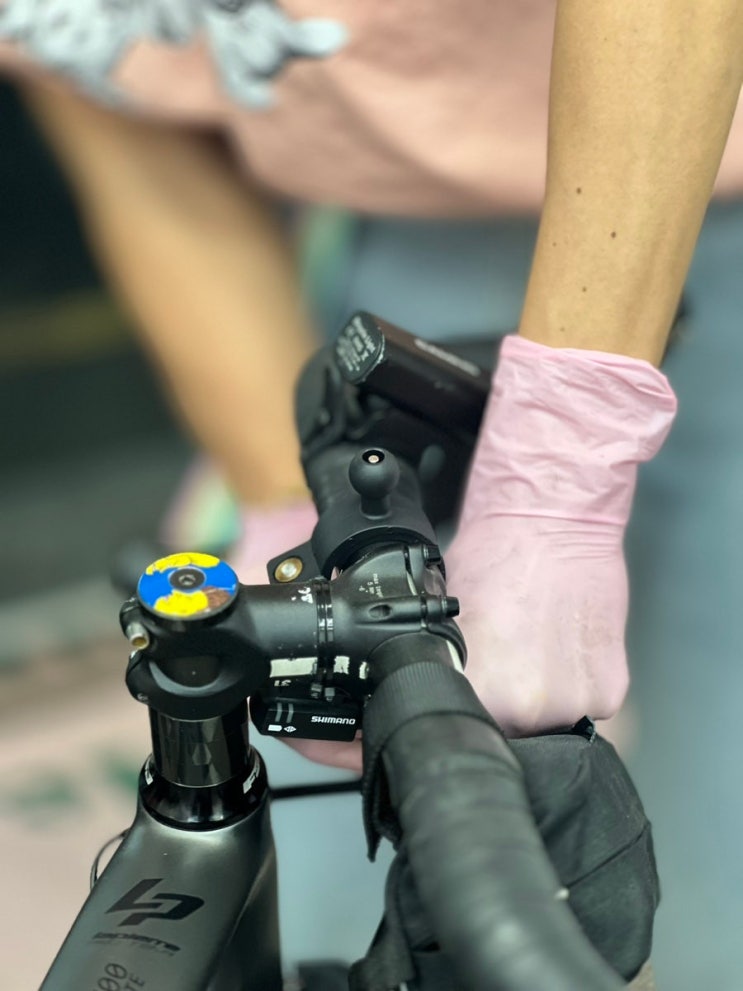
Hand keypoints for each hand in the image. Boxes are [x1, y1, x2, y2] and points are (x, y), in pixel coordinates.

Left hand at [445, 335, 676, 736]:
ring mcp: (576, 701)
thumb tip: (431, 692)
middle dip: (500, 707)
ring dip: (539, 699)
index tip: (464, 695)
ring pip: (549, 725)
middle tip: (502, 664)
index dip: (460, 714)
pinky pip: (585, 706)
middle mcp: (531, 707)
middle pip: (507, 734)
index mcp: (482, 691)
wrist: (552, 517)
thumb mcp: (444, 618)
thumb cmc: (497, 554)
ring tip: (533, 649)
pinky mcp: (611, 689)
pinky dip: (573, 683)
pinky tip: (560, 644)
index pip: (463, 731)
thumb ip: (445, 669)